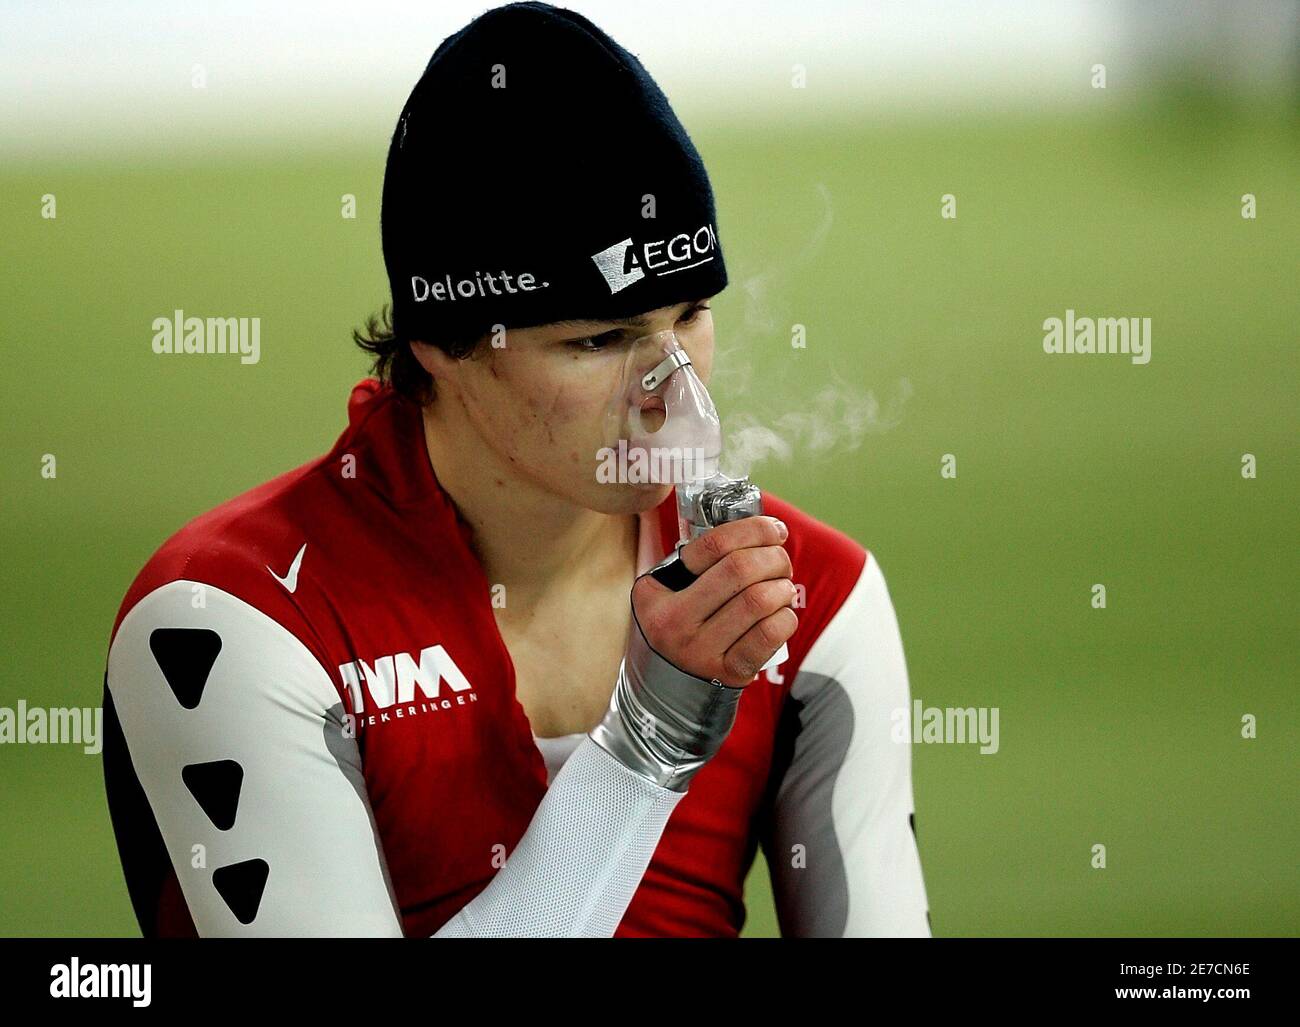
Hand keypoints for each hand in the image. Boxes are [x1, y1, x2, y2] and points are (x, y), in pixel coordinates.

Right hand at [631, 516, 796, 686]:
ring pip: (758, 601)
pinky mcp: (728, 673)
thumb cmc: (681, 624)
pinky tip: (782, 613)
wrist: (671, 686)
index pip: (713, 545)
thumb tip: (763, 531)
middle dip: (773, 556)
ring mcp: (700, 652)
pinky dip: (785, 617)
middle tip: (780, 560)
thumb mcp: (668, 591)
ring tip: (782, 587)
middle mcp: (674, 623)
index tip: (774, 529)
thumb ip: (700, 561)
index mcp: (655, 594)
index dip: (753, 529)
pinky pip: (769, 635)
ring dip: (782, 587)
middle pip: (740, 569)